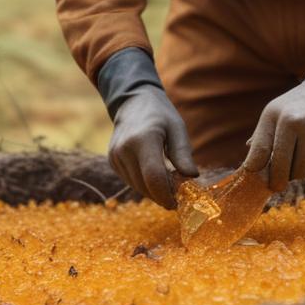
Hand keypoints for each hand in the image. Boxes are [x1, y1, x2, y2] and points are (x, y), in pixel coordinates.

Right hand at [108, 87, 198, 207]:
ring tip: (169, 183)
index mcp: (143, 140)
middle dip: (162, 195)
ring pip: (137, 187)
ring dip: (153, 191)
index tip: (179, 203)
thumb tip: (192, 177)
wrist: (132, 102)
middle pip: (145, 186)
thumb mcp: (177, 128)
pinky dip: (144, 183)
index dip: (166, 195)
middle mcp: (124, 150)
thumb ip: (182, 153)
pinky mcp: (112, 161)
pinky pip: (130, 181)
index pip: (154, 177)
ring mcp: (115, 156)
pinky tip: (154, 175)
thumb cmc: (160, 114)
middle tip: (178, 194)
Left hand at [239, 80, 304, 191]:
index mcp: (281, 116)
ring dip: (303, 173)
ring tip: (302, 160)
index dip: (260, 171)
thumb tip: (250, 168)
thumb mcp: (274, 113)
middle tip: (284, 177)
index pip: (264, 152)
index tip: (266, 184)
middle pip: (288, 169)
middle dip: (284, 177)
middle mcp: (302, 122)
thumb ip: (261, 139)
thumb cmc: (296, 107)